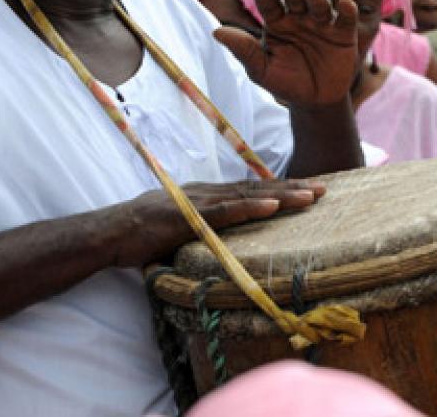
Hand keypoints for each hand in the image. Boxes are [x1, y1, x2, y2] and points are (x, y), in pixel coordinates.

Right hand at [106, 179, 325, 267]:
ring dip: (282, 196)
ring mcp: (202, 201)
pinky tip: (274, 206)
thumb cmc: (142, 234)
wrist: (111, 232)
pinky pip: (228, 210)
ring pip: (250, 196)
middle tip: (325, 190)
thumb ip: (203, 232)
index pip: (251, 190)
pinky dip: (252, 207)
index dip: (281, 189)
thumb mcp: (180, 230)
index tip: (309, 190)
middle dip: (293, 188)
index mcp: (209, 195)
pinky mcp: (191, 215)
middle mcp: (209, 192)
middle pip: (258, 189)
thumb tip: (221, 247)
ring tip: (311, 196)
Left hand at [213, 0, 358, 106]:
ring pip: (319, 5)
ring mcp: (321, 23)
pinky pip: (345, 19)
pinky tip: (346, 3)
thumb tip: (216, 32)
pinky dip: (347, 11)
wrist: (314, 102)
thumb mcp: (261, 70)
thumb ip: (243, 50)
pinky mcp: (343, 33)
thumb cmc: (284, 83)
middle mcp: (299, 18)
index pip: (269, 5)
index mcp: (277, 22)